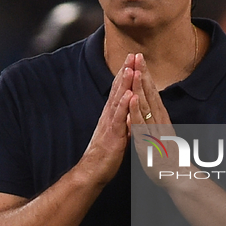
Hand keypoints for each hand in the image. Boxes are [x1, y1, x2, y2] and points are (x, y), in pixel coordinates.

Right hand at [81, 54, 134, 183]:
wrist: (93, 170)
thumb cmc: (105, 154)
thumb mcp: (116, 133)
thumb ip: (122, 121)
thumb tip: (128, 113)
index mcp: (111, 115)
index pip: (119, 91)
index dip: (125, 75)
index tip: (132, 60)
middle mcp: (109, 116)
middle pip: (118, 90)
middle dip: (125, 71)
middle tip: (132, 54)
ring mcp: (110, 124)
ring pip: (118, 100)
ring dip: (125, 83)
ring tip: (131, 68)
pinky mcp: (113, 134)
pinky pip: (119, 118)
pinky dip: (124, 105)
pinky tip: (130, 94)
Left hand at [129, 54, 189, 184]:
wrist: (177, 178)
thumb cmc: (169, 158)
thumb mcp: (161, 136)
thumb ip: (157, 123)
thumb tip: (155, 111)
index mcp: (161, 119)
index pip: (153, 93)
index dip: (146, 76)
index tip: (141, 60)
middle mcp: (160, 121)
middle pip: (151, 94)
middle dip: (144, 74)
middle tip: (138, 56)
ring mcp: (156, 131)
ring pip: (147, 106)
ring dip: (141, 88)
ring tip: (136, 71)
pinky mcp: (150, 142)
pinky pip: (142, 125)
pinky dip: (137, 111)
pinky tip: (133, 99)